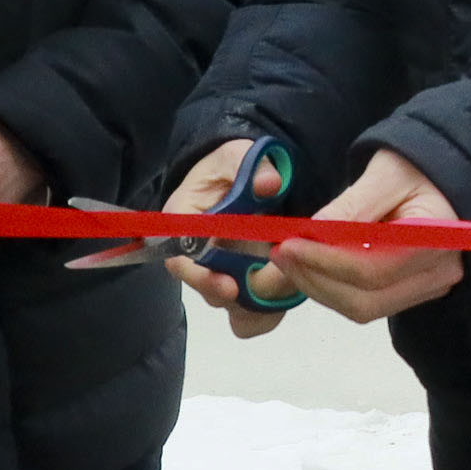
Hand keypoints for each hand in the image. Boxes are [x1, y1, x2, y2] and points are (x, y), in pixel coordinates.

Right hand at [165, 138, 300, 339]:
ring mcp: (219, 274)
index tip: (229, 285)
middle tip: (272, 287)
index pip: (180, 259)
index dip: (202, 276)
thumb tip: (269, 183)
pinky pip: (250, 314)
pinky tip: (290, 295)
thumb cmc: (230, 168)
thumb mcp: (238, 156)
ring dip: (256, 305)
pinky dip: (269, 311)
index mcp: (183, 223)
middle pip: (207, 289)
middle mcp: (195, 256)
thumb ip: (253, 167)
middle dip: (239, 296)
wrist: (241, 179)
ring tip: (286, 289)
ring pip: (231, 306)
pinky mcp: (242, 286)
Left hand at [278, 148, 463, 324]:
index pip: (373, 269)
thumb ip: (352, 207)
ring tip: (288, 259)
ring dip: (319, 288)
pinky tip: (311, 266)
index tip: (288, 243)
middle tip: (279, 254)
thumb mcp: (384, 173)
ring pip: (363, 308)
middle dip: (315, 279)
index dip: (325, 262)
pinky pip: (367, 303)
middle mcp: (438, 273)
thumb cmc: (417, 167)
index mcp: (437, 238)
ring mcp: (429, 288)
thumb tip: (311, 234)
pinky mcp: (413, 293)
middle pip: (366, 300)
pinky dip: (333, 288)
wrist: (445, 176)